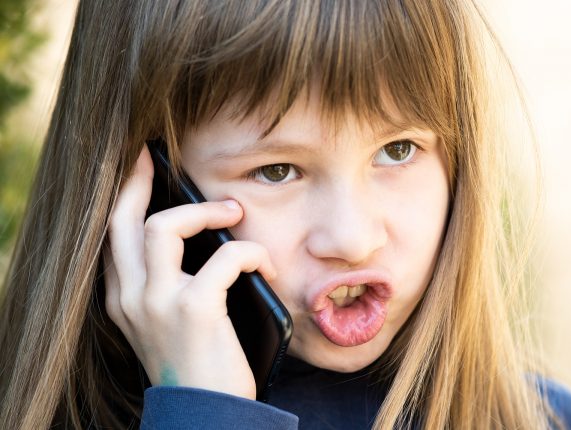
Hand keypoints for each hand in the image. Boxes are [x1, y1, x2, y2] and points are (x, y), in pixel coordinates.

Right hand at [102, 145, 275, 399]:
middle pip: (122, 221)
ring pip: (164, 226)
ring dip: (206, 211)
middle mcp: (130, 298)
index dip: (124, 197)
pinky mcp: (193, 310)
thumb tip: (207, 239)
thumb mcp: (168, 325)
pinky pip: (227, 257)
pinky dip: (252, 254)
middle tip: (157, 157)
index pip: (112, 236)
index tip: (138, 168)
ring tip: (235, 214)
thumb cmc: (197, 367)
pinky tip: (268, 269)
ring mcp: (157, 303)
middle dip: (138, 181)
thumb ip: (171, 286)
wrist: (205, 416)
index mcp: (122, 300)